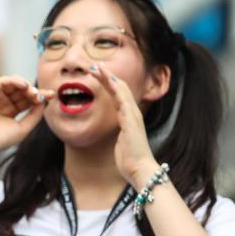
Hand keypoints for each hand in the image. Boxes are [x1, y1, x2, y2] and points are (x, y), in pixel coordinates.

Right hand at [0, 76, 55, 155]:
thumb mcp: (23, 128)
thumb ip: (35, 115)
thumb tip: (44, 101)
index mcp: (10, 111)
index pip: (27, 100)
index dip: (39, 96)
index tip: (52, 95)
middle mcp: (2, 102)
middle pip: (22, 91)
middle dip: (34, 91)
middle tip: (43, 95)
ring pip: (14, 84)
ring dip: (26, 86)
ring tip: (33, 93)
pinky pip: (3, 81)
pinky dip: (15, 81)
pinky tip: (24, 86)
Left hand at [90, 63, 160, 186]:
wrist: (140, 169)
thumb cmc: (130, 159)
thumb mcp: (120, 142)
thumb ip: (119, 133)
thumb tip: (116, 133)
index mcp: (128, 117)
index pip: (118, 94)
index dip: (108, 83)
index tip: (96, 74)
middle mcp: (132, 113)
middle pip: (120, 88)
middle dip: (107, 76)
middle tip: (94, 66)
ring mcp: (133, 116)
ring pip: (121, 90)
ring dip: (110, 78)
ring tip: (98, 68)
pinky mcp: (131, 121)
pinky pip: (123, 101)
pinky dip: (117, 90)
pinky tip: (110, 81)